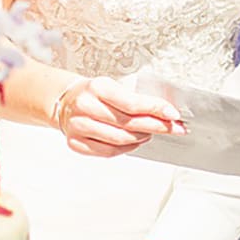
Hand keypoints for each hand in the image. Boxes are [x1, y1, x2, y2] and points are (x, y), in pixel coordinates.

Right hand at [52, 76, 185, 157]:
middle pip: (128, 123)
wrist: (65, 101)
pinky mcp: (76, 143)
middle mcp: (85, 107)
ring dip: (142, 138)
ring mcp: (79, 127)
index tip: (173, 114)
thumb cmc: (93, 93)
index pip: (132, 103)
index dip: (155, 109)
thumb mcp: (113, 87)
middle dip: (156, 126)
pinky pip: (108, 152)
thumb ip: (135, 100)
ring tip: (152, 133)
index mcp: (97, 87)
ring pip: (120, 140)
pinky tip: (135, 141)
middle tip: (174, 128)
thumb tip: (165, 113)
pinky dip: (127, 148)